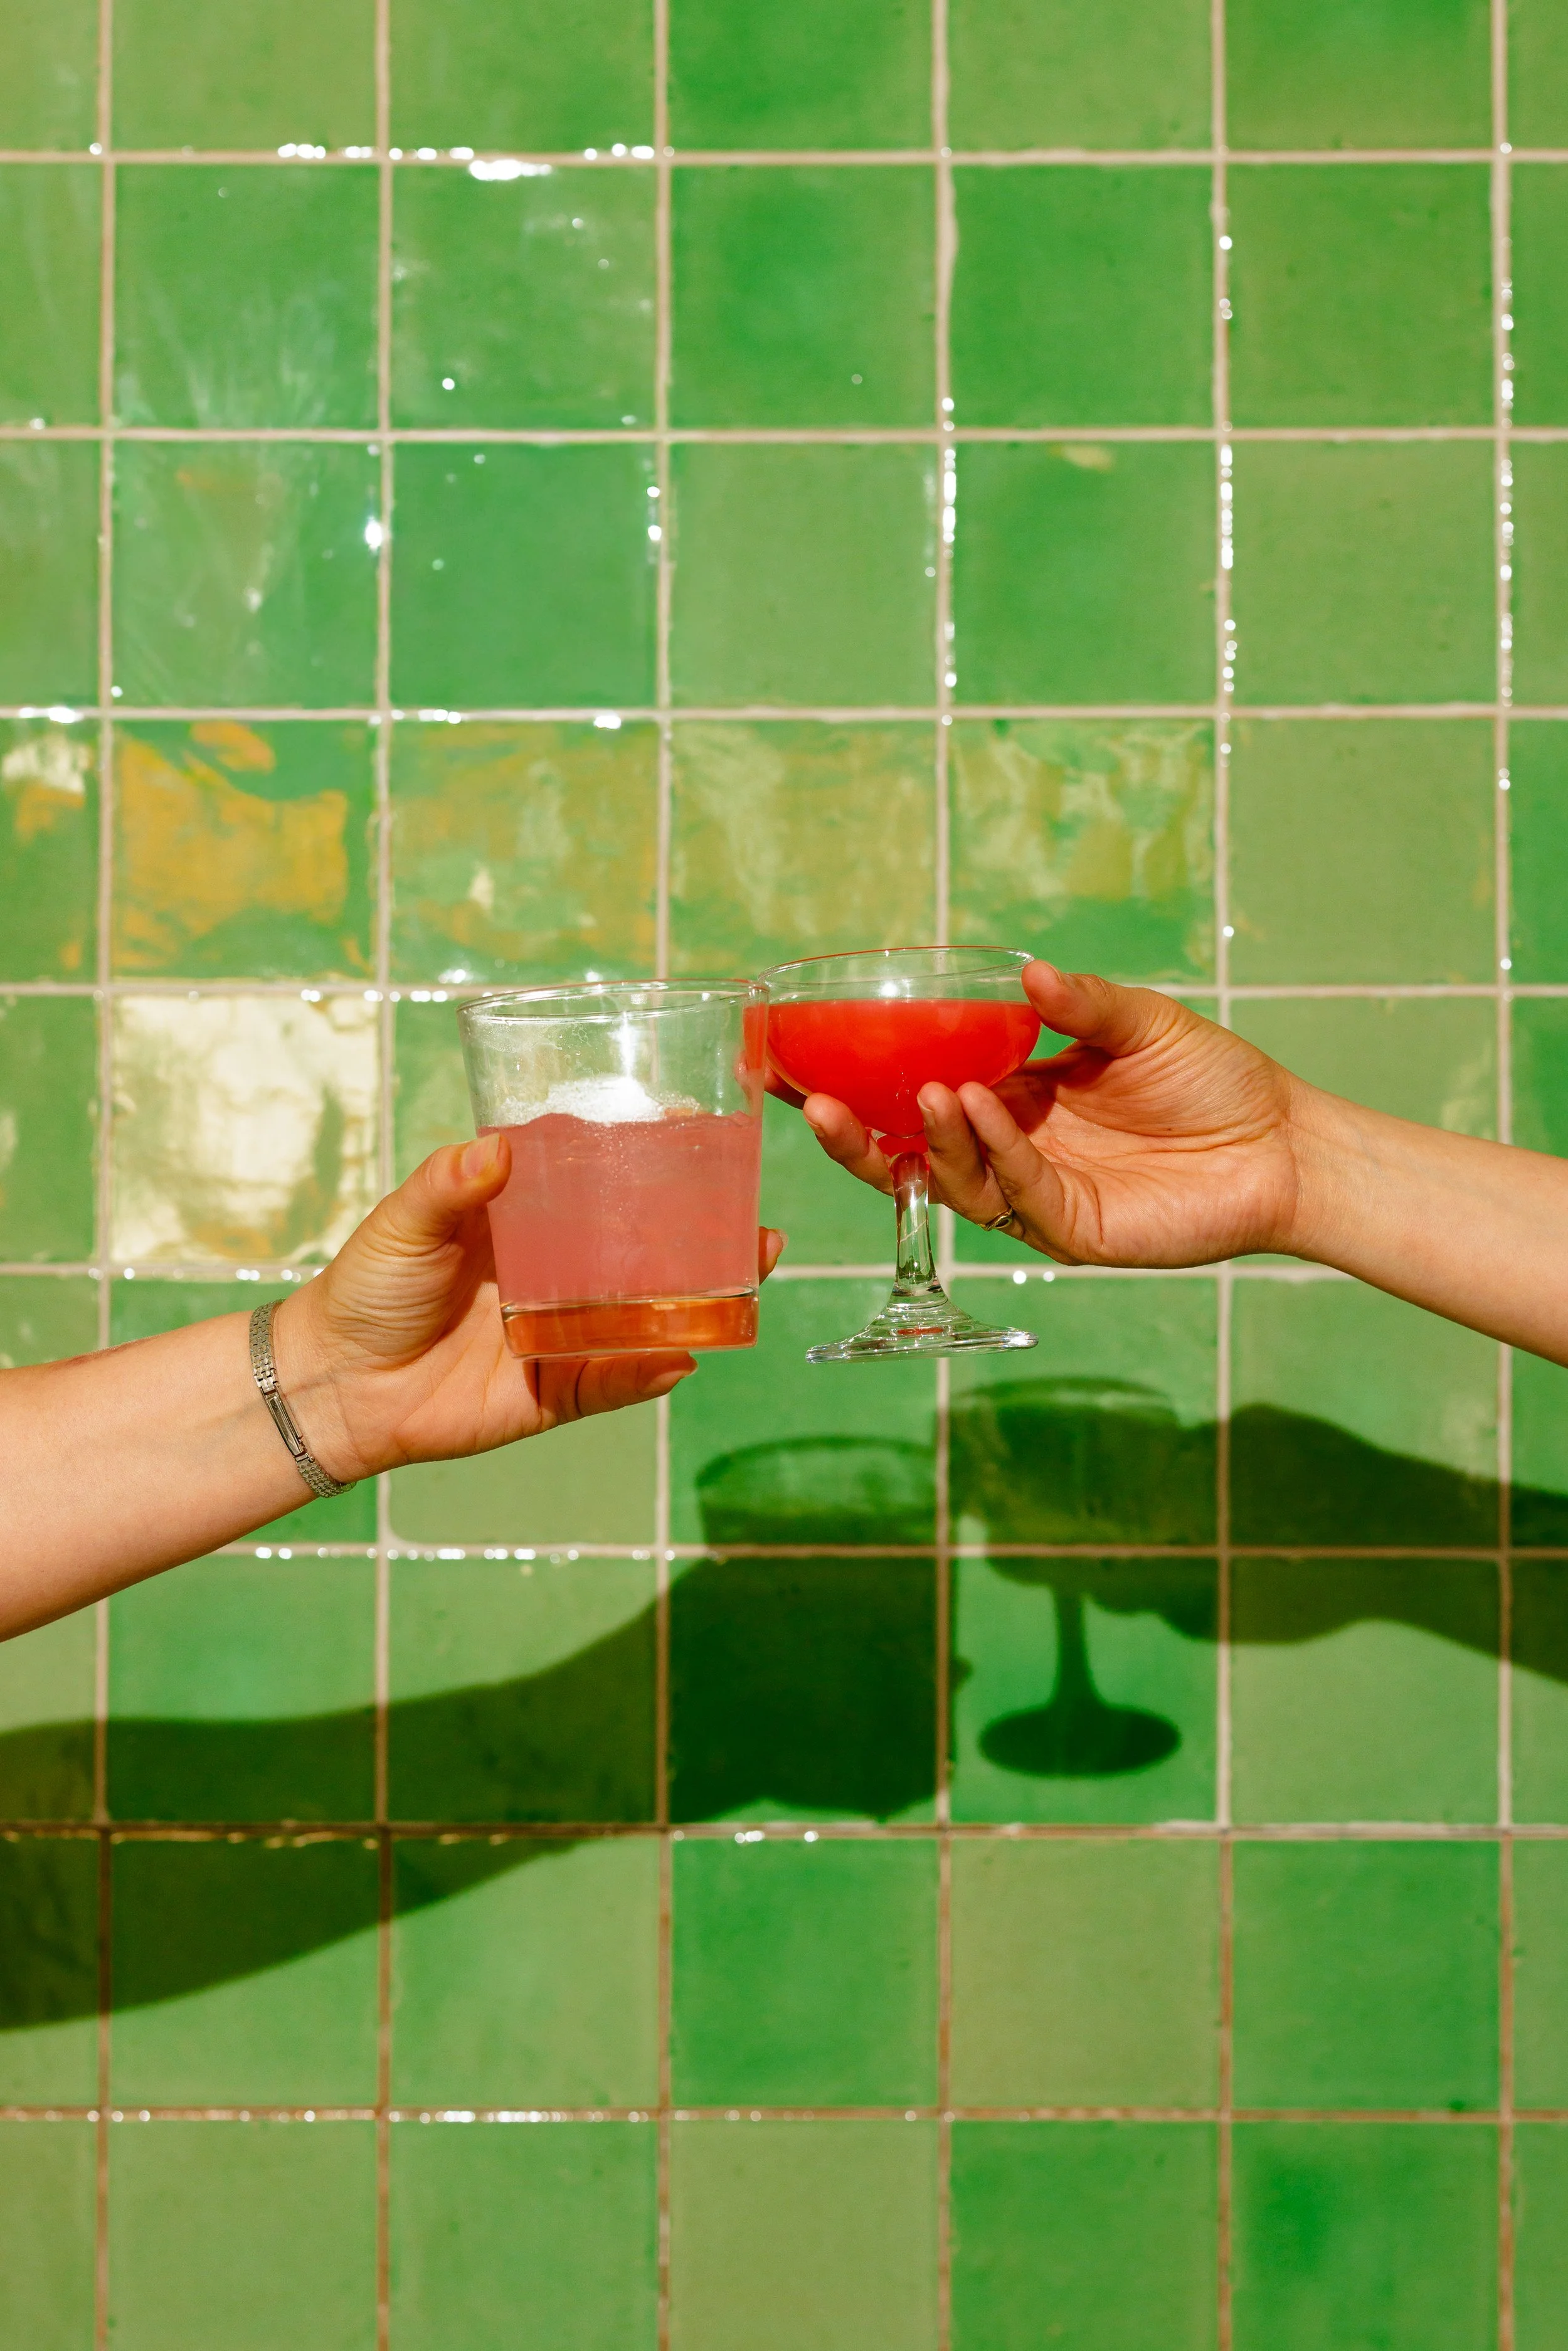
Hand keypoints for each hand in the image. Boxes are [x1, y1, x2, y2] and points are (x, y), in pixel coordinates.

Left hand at [272, 1133, 786, 1480]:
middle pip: (649, 1249)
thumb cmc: (366, 1288)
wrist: (335, 1383)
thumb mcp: (403, 1222)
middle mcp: (561, 1273)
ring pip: (651, 1313)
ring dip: (706, 1296)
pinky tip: (685, 1356)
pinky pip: (615, 1380)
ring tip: (752, 1267)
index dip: (650, 1157)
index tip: (695, 1126)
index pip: (602, 1181)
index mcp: (530, 1221)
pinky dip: (649, 1371)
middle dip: (707, 1231)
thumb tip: (497, 1149)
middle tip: (752, 1208)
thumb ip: (448, 1184)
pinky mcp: (557, 1390)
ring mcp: (567, 1332)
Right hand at [789, 963, 1303, 1267]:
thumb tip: (1025, 973)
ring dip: (931, 1138)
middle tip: (819, 1100)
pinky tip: (983, 1107)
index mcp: (1015, 1098)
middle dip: (861, 1135)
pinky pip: (1018, 1194)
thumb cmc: (1214, 1080)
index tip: (806, 1058)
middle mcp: (1013, 1150)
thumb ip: (1081, 1003)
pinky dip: (995, 1151)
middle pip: (914, 1154)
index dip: (865, 1083)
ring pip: (956, 1181)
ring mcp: (1039, 1196)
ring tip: (926, 1091)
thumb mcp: (1140, 1022)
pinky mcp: (1074, 1231)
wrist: (1282, 1142)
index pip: (921, 1093)